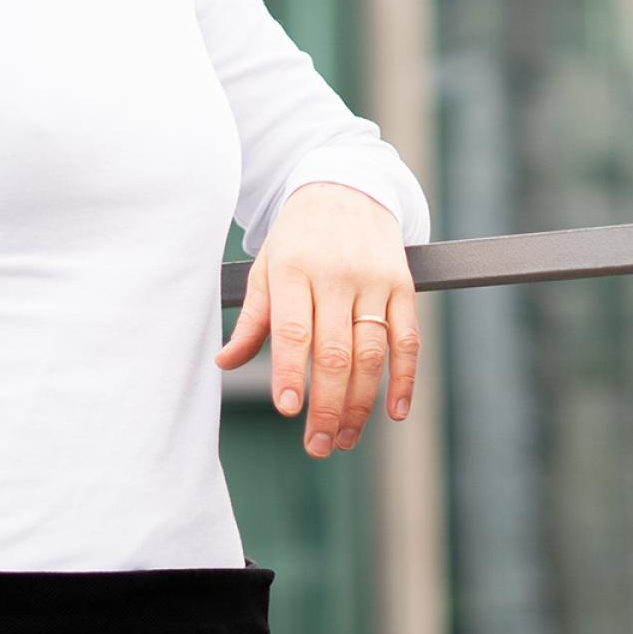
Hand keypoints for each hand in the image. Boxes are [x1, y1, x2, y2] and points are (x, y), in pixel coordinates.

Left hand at [215, 181, 420, 458]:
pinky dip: (405, 379)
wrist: (346, 187)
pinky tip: (394, 412)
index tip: (288, 410)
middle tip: (317, 445)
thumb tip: (224, 363)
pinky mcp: (403, 286)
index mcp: (293, 269)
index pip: (292, 329)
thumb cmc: (298, 237)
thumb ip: (253, 320)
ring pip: (371, 353)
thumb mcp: (266, 267)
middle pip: (334, 352)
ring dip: (360, 404)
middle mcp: (335, 274)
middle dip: (326, 406)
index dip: (289, 371)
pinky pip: (408, 339)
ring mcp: (373, 280)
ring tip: (344, 437)